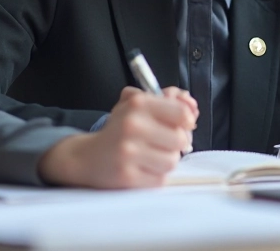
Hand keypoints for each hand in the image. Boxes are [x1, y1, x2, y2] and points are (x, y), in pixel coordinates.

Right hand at [36, 86, 197, 188]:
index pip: (181, 113)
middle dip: (177, 144)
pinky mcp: (127, 176)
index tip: (182, 126)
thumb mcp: (137, 105)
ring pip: (172, 161)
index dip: (188, 122)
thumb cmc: (119, 130)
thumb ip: (167, 100)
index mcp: (138, 104)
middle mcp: (133, 125)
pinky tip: (143, 169)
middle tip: (165, 144)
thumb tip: (192, 106)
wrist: (87, 157)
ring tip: (152, 157)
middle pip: (180, 139)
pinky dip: (156, 176)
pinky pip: (160, 179)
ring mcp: (129, 152)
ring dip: (166, 161)